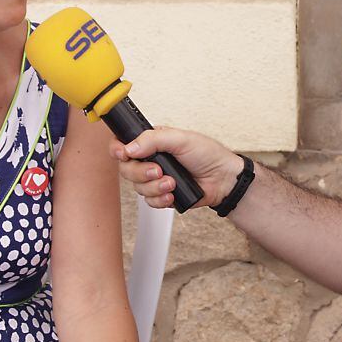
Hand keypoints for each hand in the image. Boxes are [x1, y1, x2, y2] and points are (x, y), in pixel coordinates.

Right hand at [109, 127, 242, 209]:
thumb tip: (129, 147)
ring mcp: (155, 179)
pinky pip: (149, 202)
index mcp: (152, 142)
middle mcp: (151, 159)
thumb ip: (153, 139)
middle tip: (158, 171)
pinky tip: (173, 194)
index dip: (118, 150)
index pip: (123, 143)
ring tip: (172, 182)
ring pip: (138, 188)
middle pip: (127, 169)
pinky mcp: (162, 195)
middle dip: (141, 172)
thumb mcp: (181, 139)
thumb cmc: (207, 154)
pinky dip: (160, 199)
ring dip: (154, 187)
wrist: (223, 179)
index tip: (124, 154)